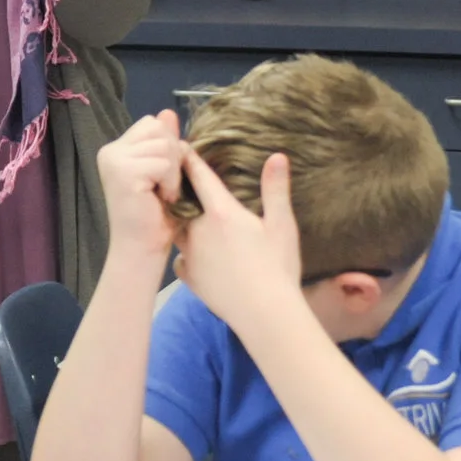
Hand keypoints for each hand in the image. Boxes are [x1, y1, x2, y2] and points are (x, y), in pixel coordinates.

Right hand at [95, 111, 184, 273]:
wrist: (142, 250)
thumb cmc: (155, 217)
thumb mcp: (165, 172)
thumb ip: (164, 142)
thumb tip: (168, 112)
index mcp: (116, 149)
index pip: (152, 123)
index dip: (168, 147)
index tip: (163, 177)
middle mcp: (110, 151)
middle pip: (159, 129)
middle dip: (173, 157)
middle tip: (165, 187)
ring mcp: (114, 160)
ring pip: (164, 145)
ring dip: (174, 172)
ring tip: (164, 194)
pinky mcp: (123, 171)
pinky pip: (163, 162)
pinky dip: (171, 181)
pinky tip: (162, 199)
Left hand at [175, 145, 307, 338]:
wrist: (265, 314)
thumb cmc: (277, 267)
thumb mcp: (282, 225)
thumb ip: (275, 189)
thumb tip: (276, 156)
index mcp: (220, 212)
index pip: (199, 177)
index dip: (189, 159)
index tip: (180, 146)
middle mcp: (198, 230)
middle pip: (182, 202)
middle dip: (181, 190)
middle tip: (182, 180)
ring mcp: (190, 255)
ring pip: (177, 230)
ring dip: (181, 221)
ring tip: (188, 216)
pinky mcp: (189, 278)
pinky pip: (180, 260)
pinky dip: (186, 255)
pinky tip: (195, 256)